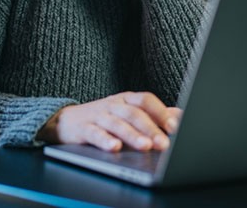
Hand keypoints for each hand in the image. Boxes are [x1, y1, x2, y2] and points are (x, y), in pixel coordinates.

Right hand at [39, 92, 181, 151]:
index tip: (175, 126)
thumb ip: (153, 114)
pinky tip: (115, 148)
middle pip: (134, 113)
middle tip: (165, 143)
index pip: (146, 100)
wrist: (66, 120)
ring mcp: (98, 115)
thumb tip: (180, 116)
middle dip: (151, 128)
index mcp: (126, 99)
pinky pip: (95, 133)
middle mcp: (114, 104)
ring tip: (146, 147)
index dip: (161, 112)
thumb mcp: (128, 112)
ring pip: (117, 123)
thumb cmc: (104, 117)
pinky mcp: (84, 128)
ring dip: (133, 135)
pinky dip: (105, 140)